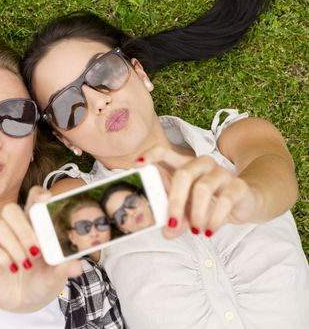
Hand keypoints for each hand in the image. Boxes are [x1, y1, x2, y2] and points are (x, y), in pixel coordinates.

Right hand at [0, 186, 82, 312]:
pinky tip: (12, 268)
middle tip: (36, 250)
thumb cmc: (42, 281)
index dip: (37, 195)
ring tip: (26, 265)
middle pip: (10, 209)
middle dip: (23, 228)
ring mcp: (0, 240)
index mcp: (35, 226)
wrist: (25, 302)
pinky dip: (2, 257)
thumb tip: (77, 266)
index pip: (33, 200)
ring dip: (14, 246)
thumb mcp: (56, 276)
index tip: (46, 198)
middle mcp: (15, 228)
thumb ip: (64, 269)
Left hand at [133, 145, 260, 238]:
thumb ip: (176, 220)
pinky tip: (209, 230)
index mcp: (184, 165)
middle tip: (170, 223)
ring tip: (195, 229)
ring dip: (195, 213)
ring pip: (203, 188)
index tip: (137, 165)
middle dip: (174, 201)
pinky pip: (224, 199)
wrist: (247, 202)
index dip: (151, 155)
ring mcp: (221, 173)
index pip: (165, 152)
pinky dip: (214, 218)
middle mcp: (202, 165)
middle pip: (183, 174)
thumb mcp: (188, 210)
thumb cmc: (210, 202)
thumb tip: (167, 232)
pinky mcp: (238, 185)